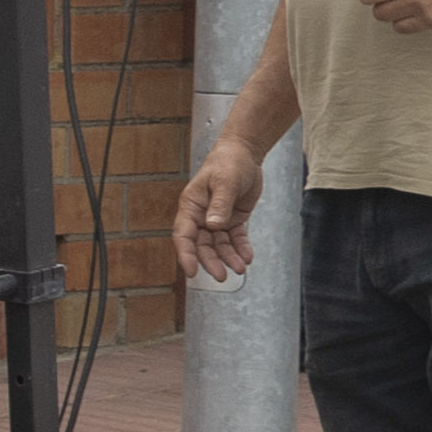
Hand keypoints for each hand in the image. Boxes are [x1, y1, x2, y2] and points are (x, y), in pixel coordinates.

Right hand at [174, 141, 265, 283]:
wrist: (245, 154)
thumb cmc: (228, 164)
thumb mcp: (224, 182)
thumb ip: (220, 204)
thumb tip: (212, 226)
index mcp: (191, 207)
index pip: (183, 235)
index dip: (186, 255)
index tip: (192, 272)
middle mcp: (201, 216)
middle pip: (202, 245)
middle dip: (211, 262)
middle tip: (221, 276)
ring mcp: (217, 219)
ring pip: (220, 245)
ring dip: (228, 257)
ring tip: (240, 268)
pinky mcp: (234, 219)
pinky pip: (236, 238)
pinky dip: (241, 248)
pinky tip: (247, 257)